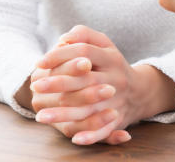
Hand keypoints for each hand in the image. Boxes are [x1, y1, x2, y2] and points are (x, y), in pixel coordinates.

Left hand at [30, 26, 174, 144]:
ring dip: (64, 114)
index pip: (84, 52)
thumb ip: (83, 35)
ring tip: (41, 116)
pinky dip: (91, 135)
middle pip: (85, 80)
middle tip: (35, 86)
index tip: (39, 63)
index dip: (61, 56)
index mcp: (111, 58)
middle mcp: (116, 78)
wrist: (139, 91)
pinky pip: (105, 130)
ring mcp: (118, 100)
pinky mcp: (119, 119)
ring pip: (90, 108)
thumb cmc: (111, 64)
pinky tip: (75, 139)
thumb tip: (63, 40)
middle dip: (58, 83)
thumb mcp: (103, 44)